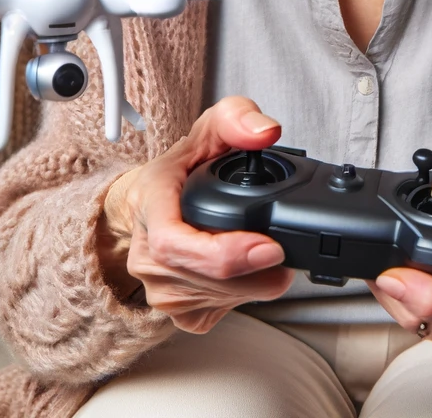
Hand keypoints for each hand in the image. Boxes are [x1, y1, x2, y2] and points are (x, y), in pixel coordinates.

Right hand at [97, 96, 294, 332]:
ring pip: (218, 300)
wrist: (152, 203)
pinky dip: (245, 296)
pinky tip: (248, 271)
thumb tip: (266, 132)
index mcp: (149, 205)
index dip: (223, 253)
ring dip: (256, 283)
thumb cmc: (182, 168)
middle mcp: (145, 255)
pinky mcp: (176, 313)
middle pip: (208, 278)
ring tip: (269, 252)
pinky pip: (219, 313)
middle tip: (286, 247)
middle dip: (258, 269)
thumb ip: (238, 118)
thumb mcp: (209, 128)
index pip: (172, 243)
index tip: (268, 247)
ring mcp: (158, 289)